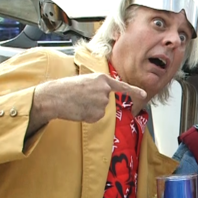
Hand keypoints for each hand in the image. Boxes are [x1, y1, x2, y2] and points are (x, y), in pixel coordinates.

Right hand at [29, 73, 146, 132]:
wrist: (53, 97)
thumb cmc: (66, 88)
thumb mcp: (85, 81)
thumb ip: (98, 87)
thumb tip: (104, 97)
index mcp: (102, 79)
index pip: (122, 86)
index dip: (134, 91)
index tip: (144, 94)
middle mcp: (105, 90)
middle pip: (106, 101)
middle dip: (95, 102)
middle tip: (80, 98)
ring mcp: (102, 103)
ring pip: (101, 110)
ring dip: (90, 109)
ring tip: (78, 103)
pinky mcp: (97, 114)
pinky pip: (95, 117)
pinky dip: (87, 116)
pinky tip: (78, 110)